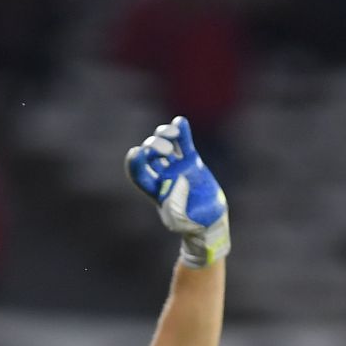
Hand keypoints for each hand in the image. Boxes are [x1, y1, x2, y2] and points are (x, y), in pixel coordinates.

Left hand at [127, 116, 230, 266]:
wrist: (210, 220)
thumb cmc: (191, 223)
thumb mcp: (179, 221)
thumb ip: (174, 204)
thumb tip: (177, 179)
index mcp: (154, 189)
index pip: (138, 172)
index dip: (135, 161)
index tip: (138, 152)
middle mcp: (162, 174)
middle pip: (149, 153)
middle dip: (154, 146)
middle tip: (165, 150)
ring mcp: (176, 166)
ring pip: (164, 143)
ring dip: (164, 134)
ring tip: (173, 133)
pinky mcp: (191, 161)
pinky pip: (184, 143)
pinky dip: (181, 131)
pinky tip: (180, 122)